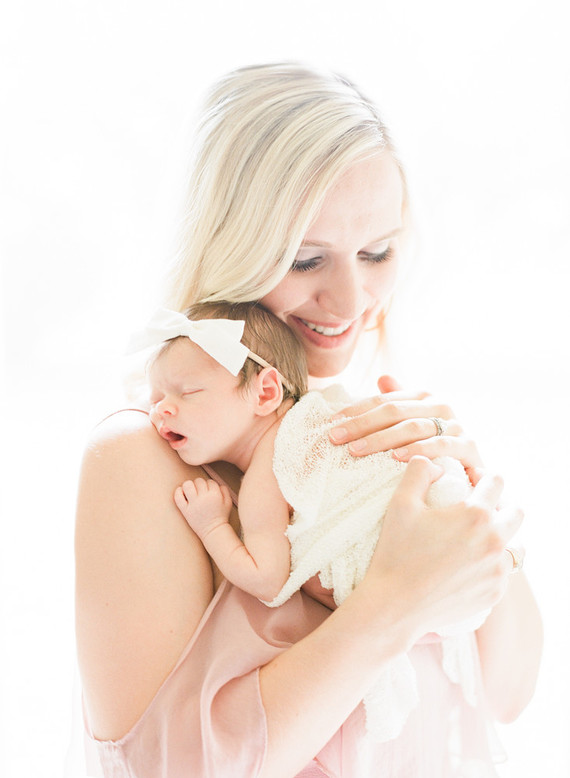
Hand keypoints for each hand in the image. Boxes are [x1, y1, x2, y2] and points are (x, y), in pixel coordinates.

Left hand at [174, 477, 232, 540]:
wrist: (213, 531)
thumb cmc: (221, 516)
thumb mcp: (228, 502)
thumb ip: (224, 490)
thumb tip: (216, 483)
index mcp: (215, 495)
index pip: (210, 481)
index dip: (209, 485)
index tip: (209, 492)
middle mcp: (204, 498)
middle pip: (198, 481)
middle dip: (200, 485)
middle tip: (200, 492)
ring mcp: (193, 504)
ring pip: (187, 485)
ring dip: (189, 486)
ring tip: (191, 491)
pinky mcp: (185, 510)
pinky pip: (178, 496)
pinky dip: (178, 492)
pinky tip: (182, 493)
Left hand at [328, 374, 481, 475]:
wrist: (473, 472)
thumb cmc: (436, 448)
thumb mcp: (415, 424)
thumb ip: (398, 402)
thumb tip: (382, 376)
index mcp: (423, 397)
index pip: (383, 400)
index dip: (356, 411)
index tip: (331, 424)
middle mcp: (441, 405)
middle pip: (394, 411)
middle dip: (361, 425)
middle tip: (336, 439)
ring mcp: (456, 425)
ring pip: (413, 428)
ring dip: (381, 439)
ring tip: (356, 450)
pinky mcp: (469, 446)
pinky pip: (440, 446)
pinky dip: (417, 450)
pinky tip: (396, 458)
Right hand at [363, 456, 522, 635]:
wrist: (395, 605)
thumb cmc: (396, 552)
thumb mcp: (400, 503)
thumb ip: (419, 471)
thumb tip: (437, 464)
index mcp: (475, 515)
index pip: (496, 482)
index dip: (482, 476)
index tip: (470, 480)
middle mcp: (494, 541)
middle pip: (515, 512)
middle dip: (500, 505)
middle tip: (477, 509)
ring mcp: (497, 570)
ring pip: (513, 544)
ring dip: (499, 536)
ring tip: (475, 538)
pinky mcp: (494, 592)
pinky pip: (503, 571)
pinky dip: (491, 564)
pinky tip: (468, 564)